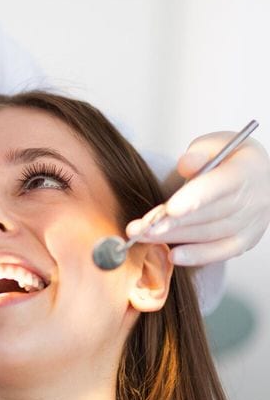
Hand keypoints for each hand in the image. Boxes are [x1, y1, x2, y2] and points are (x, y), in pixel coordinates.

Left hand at [127, 133, 269, 264]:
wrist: (259, 177)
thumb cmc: (231, 158)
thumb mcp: (216, 143)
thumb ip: (199, 153)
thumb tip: (186, 165)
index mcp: (246, 171)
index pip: (219, 186)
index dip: (194, 198)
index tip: (170, 209)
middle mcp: (253, 200)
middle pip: (209, 214)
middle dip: (172, 223)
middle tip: (142, 227)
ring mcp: (251, 223)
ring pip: (210, 234)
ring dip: (175, 237)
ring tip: (144, 236)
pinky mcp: (245, 240)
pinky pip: (221, 252)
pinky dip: (197, 256)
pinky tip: (173, 256)